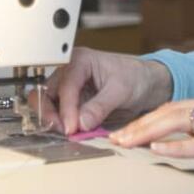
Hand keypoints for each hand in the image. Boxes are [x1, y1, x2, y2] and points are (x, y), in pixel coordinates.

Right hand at [34, 47, 172, 134]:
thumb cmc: (136, 76)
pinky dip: (62, 123)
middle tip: (64, 130)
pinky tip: (72, 131)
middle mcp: (69, 72)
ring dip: (54, 120)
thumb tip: (81, 122)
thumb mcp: (121, 90)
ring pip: (48, 104)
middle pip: (46, 93)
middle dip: (51, 113)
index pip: (65, 86)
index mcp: (80, 61)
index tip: (71, 128)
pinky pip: (59, 113)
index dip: (66, 109)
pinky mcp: (73, 100)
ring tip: (69, 132)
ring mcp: (70, 87)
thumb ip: (100, 106)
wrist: (147, 82)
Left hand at [109, 89, 193, 158]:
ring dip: (149, 133)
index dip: (147, 118)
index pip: (175, 106)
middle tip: (114, 139)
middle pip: (170, 111)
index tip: (125, 129)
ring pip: (181, 122)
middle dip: (138, 125)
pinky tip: (163, 150)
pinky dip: (182, 147)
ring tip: (126, 144)